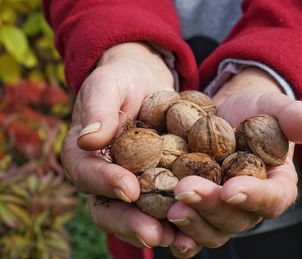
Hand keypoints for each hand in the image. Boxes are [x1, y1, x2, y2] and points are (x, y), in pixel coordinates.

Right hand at [61, 42, 176, 247]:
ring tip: (183, 240)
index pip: (88, 175)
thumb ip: (98, 108)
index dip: (106, 184)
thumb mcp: (109, 84)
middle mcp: (105, 178)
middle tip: (155, 234)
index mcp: (85, 156)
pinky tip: (198, 229)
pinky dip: (179, 220)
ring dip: (159, 231)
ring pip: (138, 217)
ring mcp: (132, 184)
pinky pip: (164, 208)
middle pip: (110, 209)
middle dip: (132, 224)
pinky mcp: (157, 185)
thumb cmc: (122, 80)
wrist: (146, 82)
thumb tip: (88, 138)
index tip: (130, 189)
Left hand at [166, 67, 301, 257]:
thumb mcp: (272, 107)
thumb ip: (292, 117)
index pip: (272, 198)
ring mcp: (222, 210)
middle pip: (236, 219)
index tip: (232, 189)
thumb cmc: (253, 111)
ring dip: (191, 221)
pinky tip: (158, 224)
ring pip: (211, 229)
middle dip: (212, 207)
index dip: (254, 197)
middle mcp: (249, 205)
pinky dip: (176, 231)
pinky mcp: (198, 208)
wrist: (225, 113)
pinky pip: (188, 229)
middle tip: (186, 190)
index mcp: (275, 185)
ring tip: (170, 205)